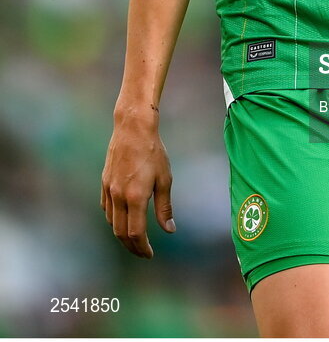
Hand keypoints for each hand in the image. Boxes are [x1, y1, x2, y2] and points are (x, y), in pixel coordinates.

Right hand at [100, 111, 174, 257]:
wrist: (133, 128)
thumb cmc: (153, 152)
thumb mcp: (164, 179)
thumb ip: (164, 207)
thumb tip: (169, 230)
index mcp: (135, 197)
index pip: (136, 233)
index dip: (142, 247)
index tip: (150, 254)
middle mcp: (119, 196)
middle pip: (121, 233)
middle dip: (132, 246)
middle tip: (143, 252)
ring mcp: (109, 189)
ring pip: (112, 222)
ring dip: (122, 235)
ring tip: (134, 239)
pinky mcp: (104, 182)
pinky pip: (106, 208)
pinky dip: (114, 219)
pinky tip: (123, 219)